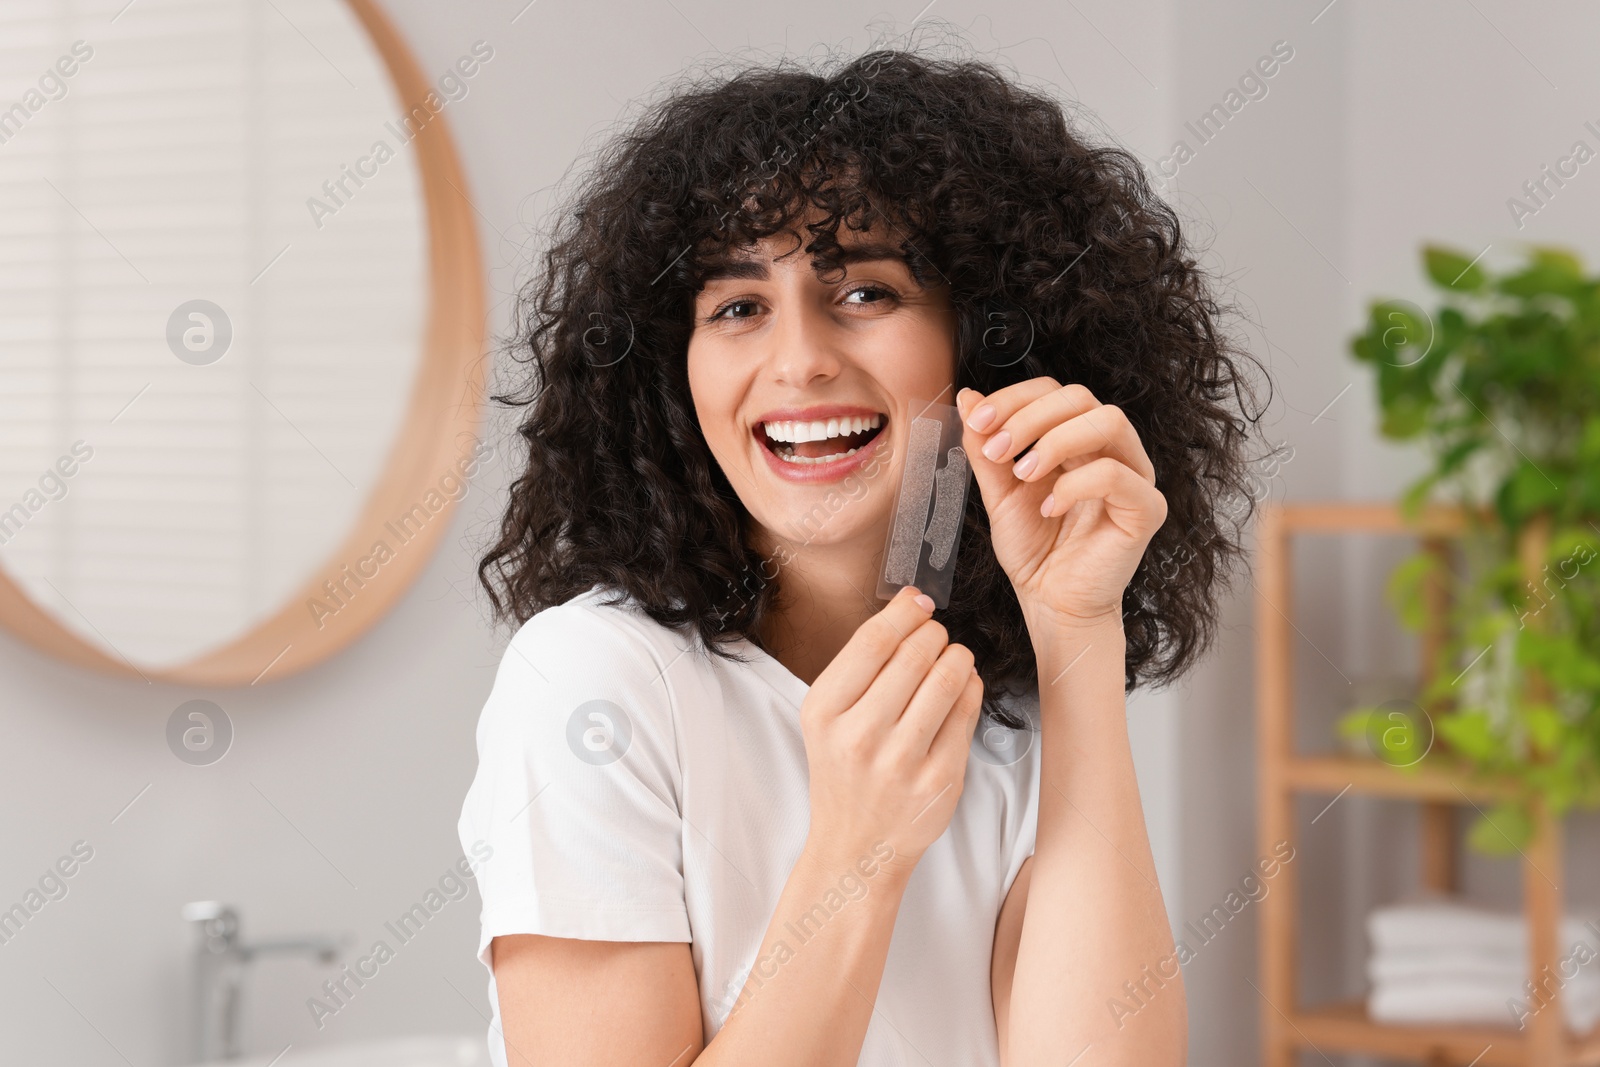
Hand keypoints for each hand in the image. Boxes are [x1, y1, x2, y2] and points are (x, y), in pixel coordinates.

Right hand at [799, 585, 984, 875]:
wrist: (856, 847)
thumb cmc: (845, 772)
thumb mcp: (829, 718)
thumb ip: (862, 666)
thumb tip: (911, 604)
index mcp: (824, 712)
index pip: (872, 641)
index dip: (904, 612)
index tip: (918, 601)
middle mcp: (859, 736)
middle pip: (913, 655)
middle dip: (933, 633)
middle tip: (936, 634)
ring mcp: (901, 762)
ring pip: (947, 679)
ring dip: (957, 656)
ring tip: (953, 657)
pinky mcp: (939, 780)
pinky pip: (966, 713)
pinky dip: (971, 687)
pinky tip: (964, 685)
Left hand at [956, 380, 1166, 631]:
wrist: (1051, 602)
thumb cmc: (1034, 549)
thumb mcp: (998, 492)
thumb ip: (986, 449)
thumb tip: (968, 398)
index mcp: (1078, 439)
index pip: (1054, 392)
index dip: (1015, 399)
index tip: (978, 421)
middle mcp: (1112, 449)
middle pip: (1081, 398)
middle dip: (1029, 417)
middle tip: (996, 449)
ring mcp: (1134, 476)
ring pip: (1109, 422)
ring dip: (1055, 440)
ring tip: (1022, 473)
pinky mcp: (1146, 509)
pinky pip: (1117, 476)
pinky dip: (1076, 485)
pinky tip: (1050, 507)